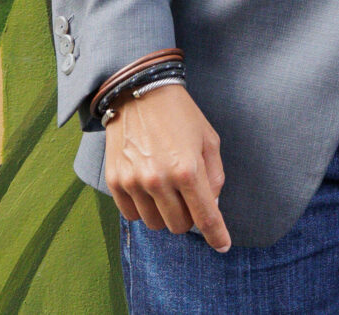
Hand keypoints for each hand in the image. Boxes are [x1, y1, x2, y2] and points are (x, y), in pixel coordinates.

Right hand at [104, 84, 229, 250]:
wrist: (139, 93)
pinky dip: (144, 209)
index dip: (216, 234)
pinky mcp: (115, 182)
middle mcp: (159, 180)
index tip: (223, 245)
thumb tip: (212, 204)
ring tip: (168, 189)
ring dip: (166, 214)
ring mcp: (134, 183)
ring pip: (155, 224)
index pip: (205, 216)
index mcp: (187, 169)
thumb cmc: (180, 115)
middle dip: (189, 216)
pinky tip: (149, 189)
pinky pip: (132, 215)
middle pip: (179, 225)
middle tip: (189, 196)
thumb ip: (215, 175)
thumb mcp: (209, 140)